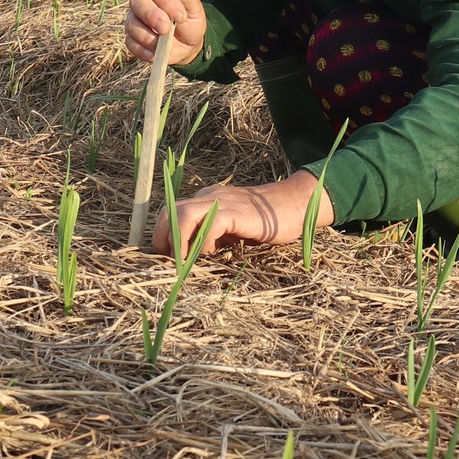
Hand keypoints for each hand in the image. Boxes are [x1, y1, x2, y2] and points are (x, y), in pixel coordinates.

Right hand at [124, 0, 205, 67]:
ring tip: (163, 44)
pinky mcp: (131, 37)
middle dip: (151, 16)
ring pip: (131, 23)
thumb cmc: (190, 22)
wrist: (187, 45)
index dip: (166, 1)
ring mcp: (134, 19)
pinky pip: (130, 42)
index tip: (181, 17)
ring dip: (147, 36)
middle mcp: (142, 1)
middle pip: (136, 1)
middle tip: (165, 29)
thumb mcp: (195, 10)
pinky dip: (142, 50)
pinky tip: (154, 54)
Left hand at [153, 172, 333, 256]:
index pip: (172, 211)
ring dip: (177, 239)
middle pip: (171, 210)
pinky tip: (211, 253)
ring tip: (183, 260)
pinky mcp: (237, 212)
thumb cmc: (265, 221)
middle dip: (163, 237)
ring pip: (184, 214)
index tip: (167, 255)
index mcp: (206, 199)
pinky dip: (203, 241)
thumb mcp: (231, 229)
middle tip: (170, 260)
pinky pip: (211, 224)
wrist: (295, 205)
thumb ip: (212, 235)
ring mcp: (223, 202)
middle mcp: (210, 197)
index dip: (163, 233)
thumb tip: (192, 255)